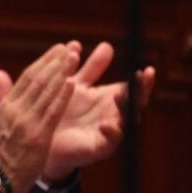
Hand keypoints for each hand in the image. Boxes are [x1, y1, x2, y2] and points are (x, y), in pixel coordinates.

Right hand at [0, 44, 78, 192]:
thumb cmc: (1, 150)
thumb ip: (1, 96)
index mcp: (7, 106)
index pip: (27, 78)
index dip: (43, 62)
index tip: (57, 49)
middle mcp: (16, 110)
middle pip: (37, 80)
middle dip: (55, 62)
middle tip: (70, 48)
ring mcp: (27, 122)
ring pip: (45, 92)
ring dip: (61, 73)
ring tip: (74, 57)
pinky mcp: (38, 136)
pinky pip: (51, 112)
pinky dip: (61, 97)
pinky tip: (72, 84)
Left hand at [42, 41, 156, 181]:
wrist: (44, 138)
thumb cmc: (61, 109)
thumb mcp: (74, 85)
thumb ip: (89, 68)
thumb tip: (98, 44)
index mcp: (109, 98)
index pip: (131, 87)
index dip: (141, 79)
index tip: (147, 69)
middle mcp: (114, 114)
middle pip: (136, 102)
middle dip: (141, 90)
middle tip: (141, 77)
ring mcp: (110, 131)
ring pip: (127, 120)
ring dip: (125, 108)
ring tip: (119, 95)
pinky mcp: (100, 147)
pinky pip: (111, 142)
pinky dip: (112, 133)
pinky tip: (107, 124)